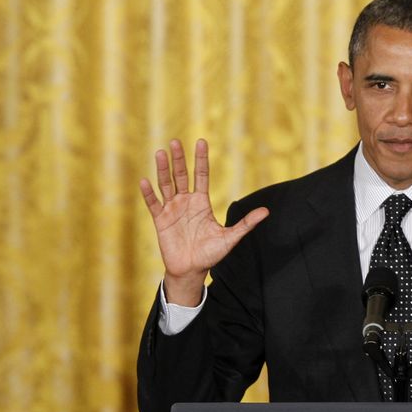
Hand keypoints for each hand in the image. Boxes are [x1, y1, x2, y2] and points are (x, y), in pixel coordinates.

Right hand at [139, 139, 268, 304]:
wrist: (192, 270)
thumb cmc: (211, 254)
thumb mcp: (231, 237)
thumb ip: (246, 223)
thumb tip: (266, 211)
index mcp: (202, 202)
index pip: (201, 175)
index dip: (201, 160)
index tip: (201, 142)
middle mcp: (186, 201)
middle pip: (181, 176)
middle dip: (179, 160)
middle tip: (176, 141)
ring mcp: (172, 209)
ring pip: (166, 185)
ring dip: (163, 170)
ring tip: (161, 153)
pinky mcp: (161, 220)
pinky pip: (153, 204)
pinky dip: (149, 194)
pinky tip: (145, 181)